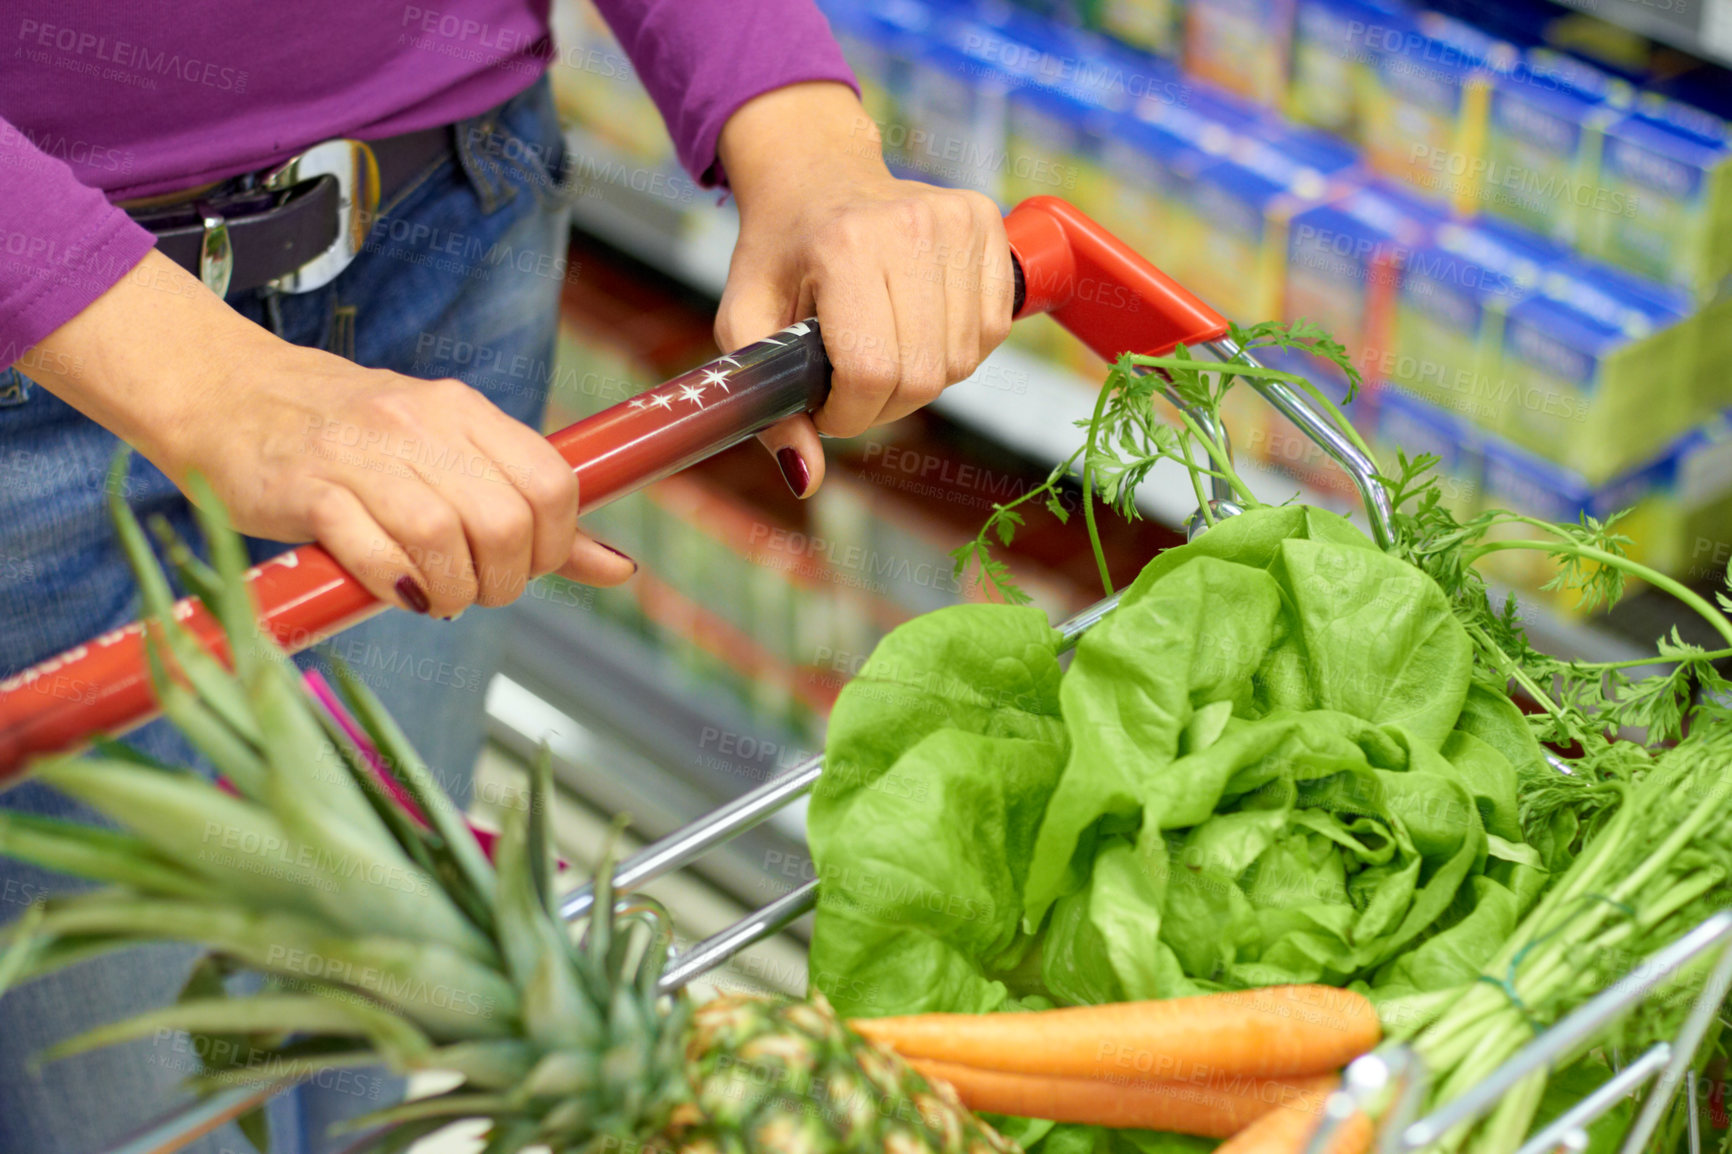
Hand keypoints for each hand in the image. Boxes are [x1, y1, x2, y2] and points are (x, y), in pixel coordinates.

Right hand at [26, 250, 633, 616]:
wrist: (225, 395)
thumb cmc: (349, 434)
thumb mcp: (446, 451)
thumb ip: (529, 506)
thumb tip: (618, 570)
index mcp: (461, 410)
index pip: (552, 483)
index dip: (555, 544)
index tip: (527, 565)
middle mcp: (417, 423)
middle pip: (505, 521)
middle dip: (505, 579)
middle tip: (478, 590)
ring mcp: (359, 454)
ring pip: (443, 540)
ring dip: (452, 591)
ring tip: (437, 595)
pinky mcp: (305, 490)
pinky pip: (373, 553)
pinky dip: (397, 587)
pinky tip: (396, 590)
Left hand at [714, 82, 1014, 496]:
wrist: (815, 171)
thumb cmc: (778, 255)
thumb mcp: (744, 325)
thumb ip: (766, 405)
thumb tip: (806, 479)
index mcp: (844, 247)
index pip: (872, 372)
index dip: (848, 413)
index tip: (825, 404)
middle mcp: (910, 227)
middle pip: (922, 377)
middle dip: (882, 403)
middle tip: (850, 380)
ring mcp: (958, 222)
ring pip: (961, 362)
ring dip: (920, 378)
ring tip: (882, 345)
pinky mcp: (989, 224)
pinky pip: (992, 332)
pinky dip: (956, 348)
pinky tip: (919, 323)